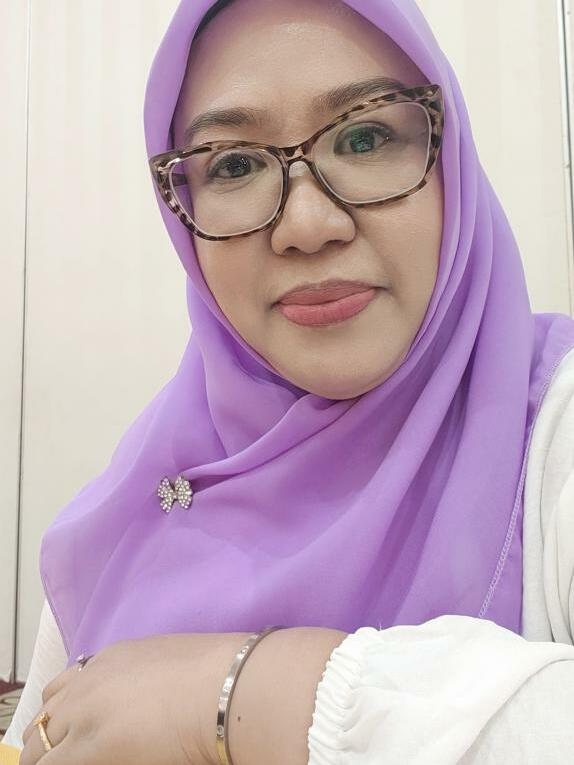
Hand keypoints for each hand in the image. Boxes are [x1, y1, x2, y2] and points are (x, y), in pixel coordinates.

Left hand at [20, 630, 249, 764]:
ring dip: (50, 759)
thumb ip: (147, 679)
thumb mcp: (173, 663)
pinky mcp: (89, 749)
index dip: (64, 715)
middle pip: (44, 719)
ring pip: (37, 748)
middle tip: (66, 758)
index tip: (73, 733)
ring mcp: (84, 714)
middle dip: (50, 741)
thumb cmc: (217, 676)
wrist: (224, 687)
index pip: (64, 689)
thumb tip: (149, 703)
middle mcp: (89, 682)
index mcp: (111, 658)